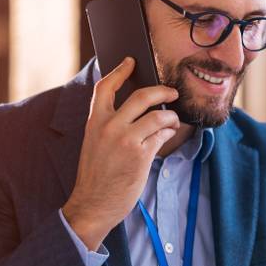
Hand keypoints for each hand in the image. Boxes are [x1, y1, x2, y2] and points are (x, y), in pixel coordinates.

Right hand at [62, 57, 180, 249]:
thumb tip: (139, 110)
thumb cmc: (96, 175)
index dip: (119, 71)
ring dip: (170, 117)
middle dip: (162, 91)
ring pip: (158, 116)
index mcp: (94, 122)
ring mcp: (126, 140)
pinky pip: (162, 135)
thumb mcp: (94, 143)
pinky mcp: (141, 155)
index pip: (104, 87)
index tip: (131, 61)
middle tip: (172, 93)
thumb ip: (110, 125)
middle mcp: (109, 127)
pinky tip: (168, 134)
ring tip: (172, 121)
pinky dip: (168, 132)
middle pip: (142, 96)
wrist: (92, 204)